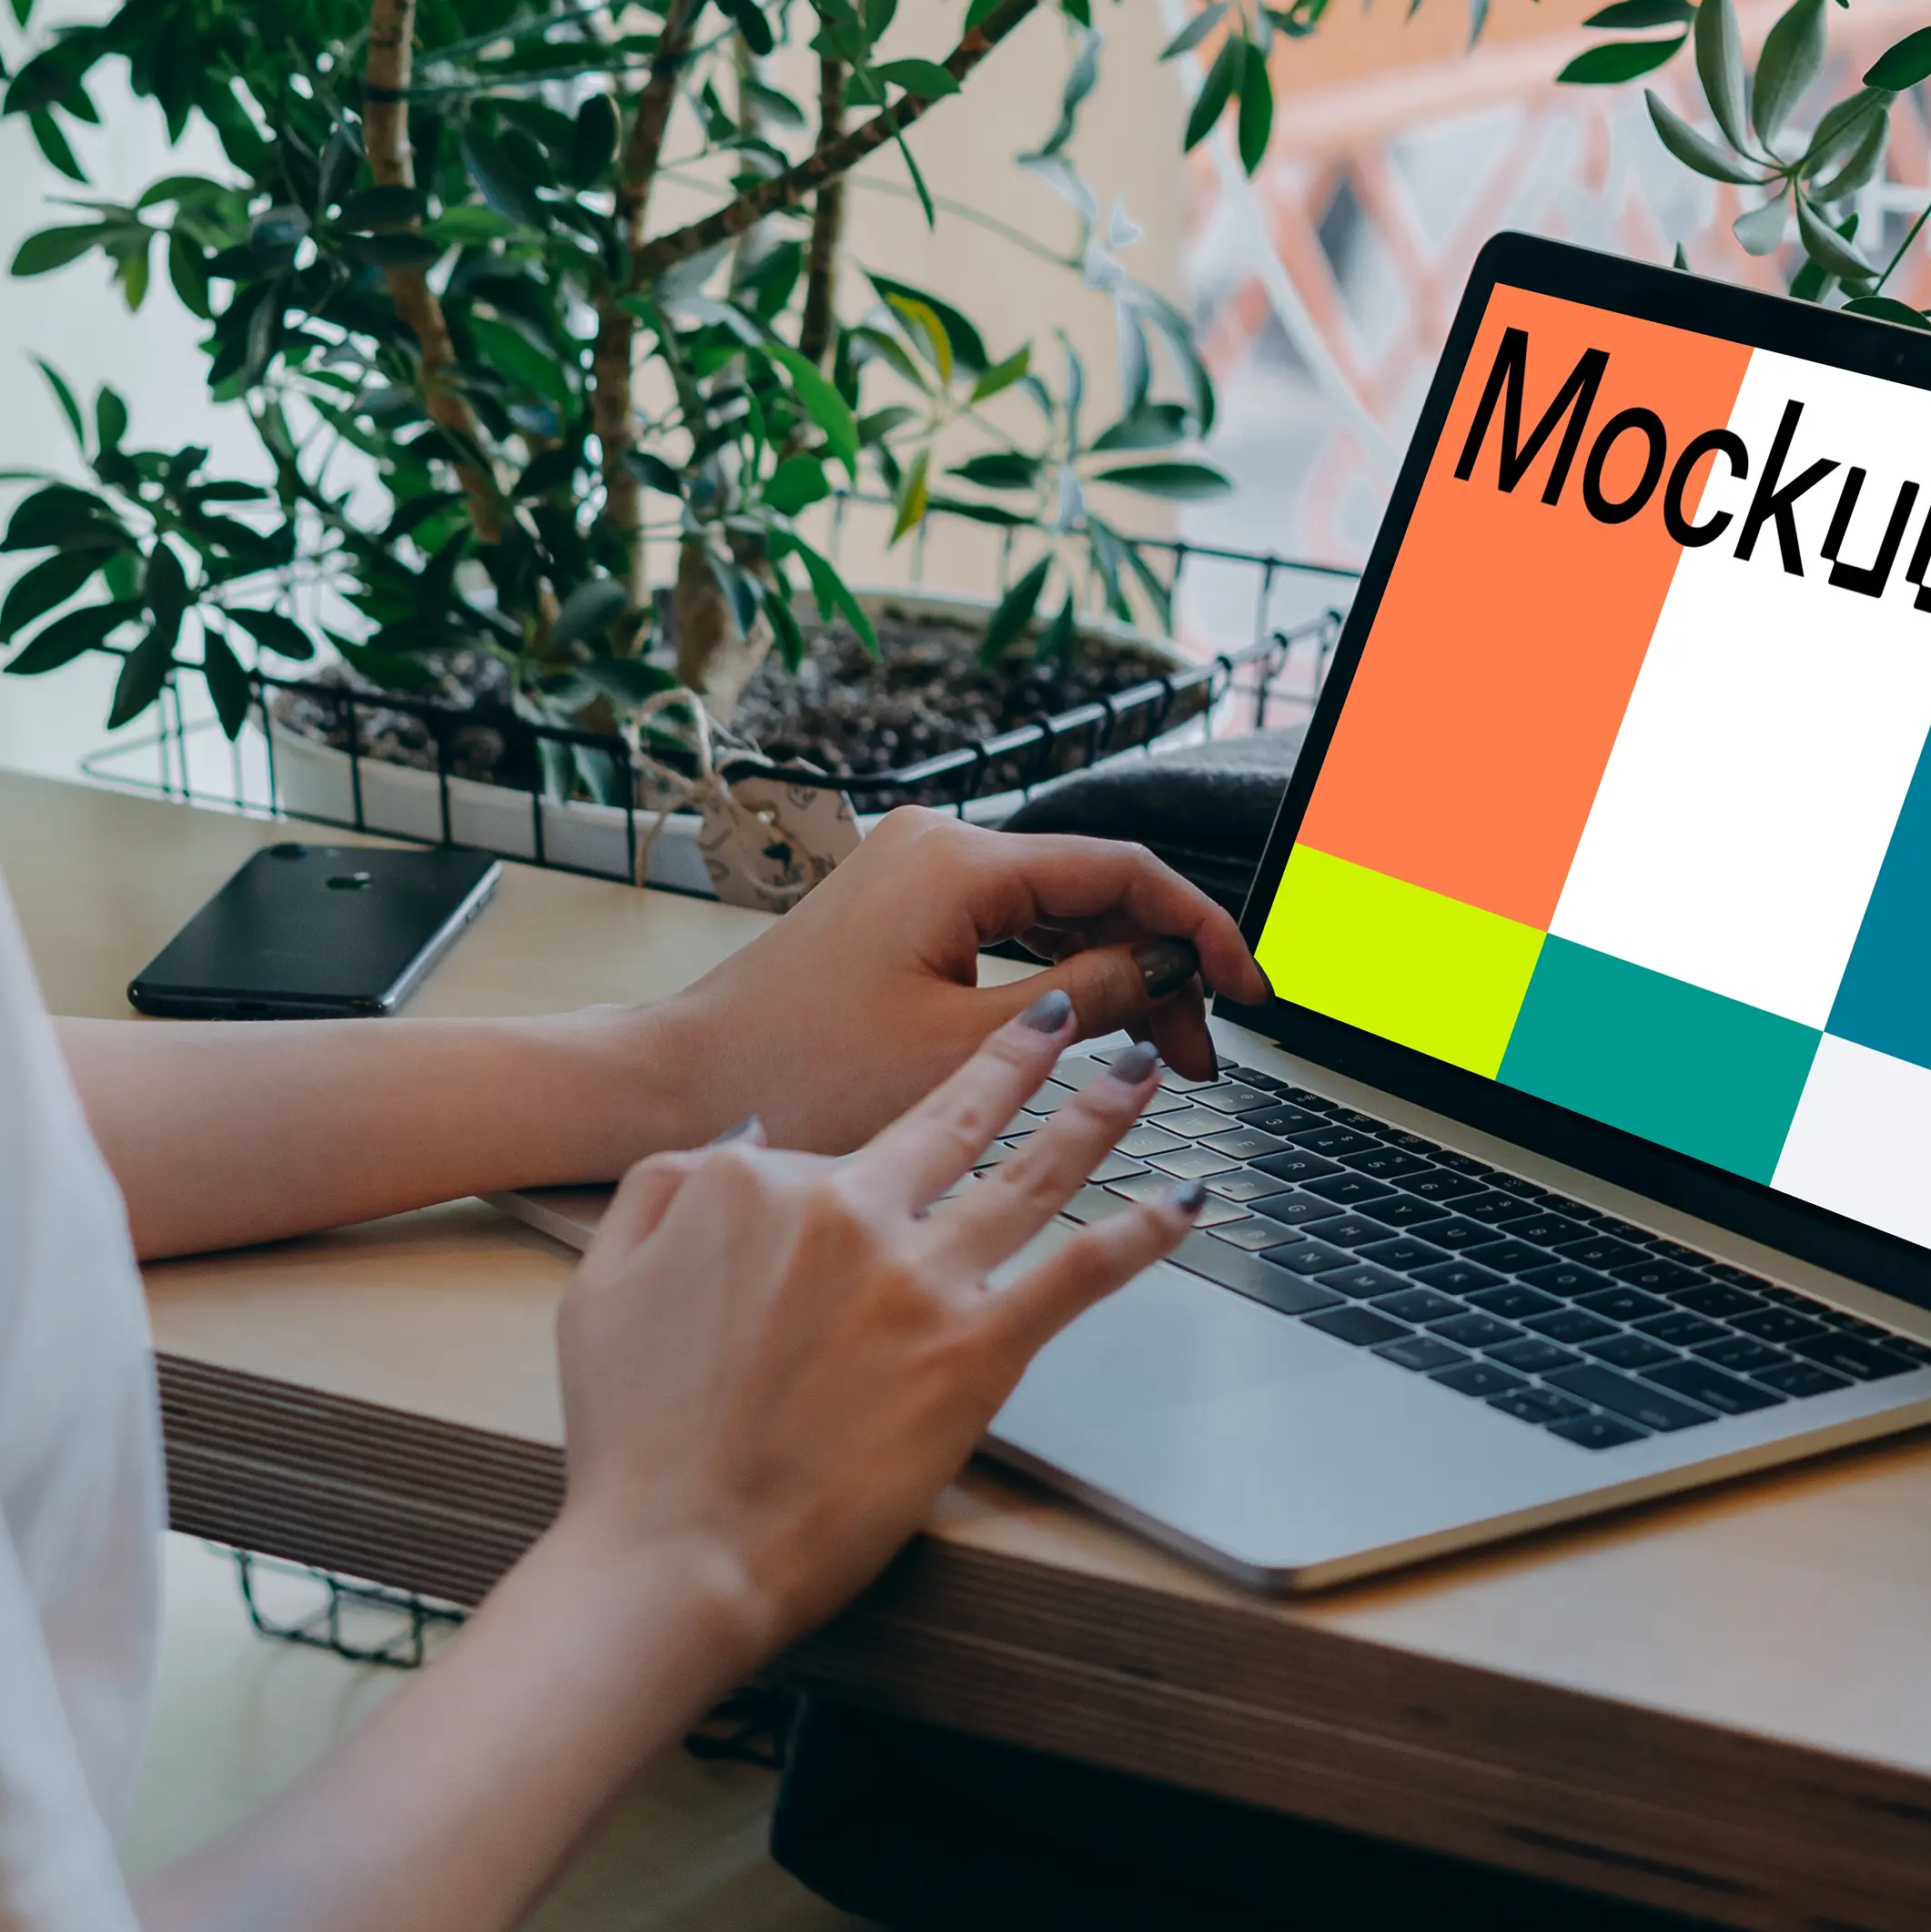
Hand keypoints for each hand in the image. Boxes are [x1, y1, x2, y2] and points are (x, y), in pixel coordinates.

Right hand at [553, 996, 1193, 1677]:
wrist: (673, 1553)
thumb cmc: (634, 1441)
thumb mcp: (603, 1283)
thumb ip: (665, 1190)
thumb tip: (747, 1140)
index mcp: (759, 1183)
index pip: (835, 1150)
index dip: (852, 1175)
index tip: (876, 1176)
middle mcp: (849, 1209)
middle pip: (957, 1115)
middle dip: (1024, 1057)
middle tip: (1066, 1022)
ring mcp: (920, 1277)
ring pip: (1033, 1172)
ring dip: (1098, 1114)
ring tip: (1142, 1073)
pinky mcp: (974, 1351)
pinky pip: (1077, 1272)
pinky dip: (1140, 1233)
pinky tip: (1183, 1204)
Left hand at [644, 801, 1261, 1151]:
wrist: (681, 1085)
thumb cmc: (800, 1075)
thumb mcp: (964, 1052)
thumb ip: (1083, 1001)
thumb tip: (1167, 973)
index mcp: (959, 860)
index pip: (1122, 871)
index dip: (1198, 929)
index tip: (1249, 990)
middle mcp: (939, 846)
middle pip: (1093, 889)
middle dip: (1159, 969)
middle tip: (1200, 1056)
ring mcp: (917, 876)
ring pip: (1055, 914)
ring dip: (1114, 980)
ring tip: (1160, 1059)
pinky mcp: (902, 914)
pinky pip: (1010, 931)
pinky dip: (1058, 981)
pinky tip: (1092, 1035)